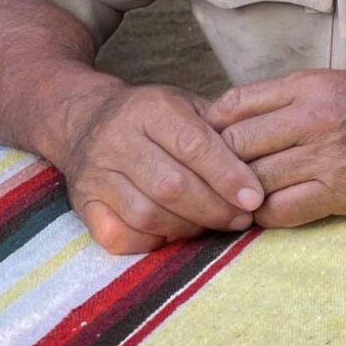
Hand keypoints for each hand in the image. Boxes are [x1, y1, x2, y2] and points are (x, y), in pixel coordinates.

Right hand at [57, 83, 265, 253]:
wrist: (85, 119)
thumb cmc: (154, 117)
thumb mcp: (188, 105)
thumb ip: (222, 129)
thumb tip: (263, 164)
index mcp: (151, 108)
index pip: (194, 146)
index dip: (228, 176)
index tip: (255, 197)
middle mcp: (117, 139)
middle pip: (172, 185)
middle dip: (215, 208)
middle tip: (242, 218)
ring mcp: (95, 174)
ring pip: (147, 213)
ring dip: (189, 227)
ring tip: (215, 225)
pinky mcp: (83, 203)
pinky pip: (119, 235)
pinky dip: (152, 241)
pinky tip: (175, 233)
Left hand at [205, 71, 345, 228]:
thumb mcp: (340, 82)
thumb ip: (290, 97)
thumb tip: (234, 119)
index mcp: (312, 85)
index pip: (234, 105)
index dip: (211, 127)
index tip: (208, 142)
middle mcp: (317, 117)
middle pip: (236, 145)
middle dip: (218, 165)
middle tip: (212, 178)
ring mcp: (330, 157)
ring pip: (254, 181)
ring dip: (239, 194)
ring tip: (234, 199)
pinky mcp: (344, 192)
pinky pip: (282, 210)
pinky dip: (266, 215)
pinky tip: (266, 212)